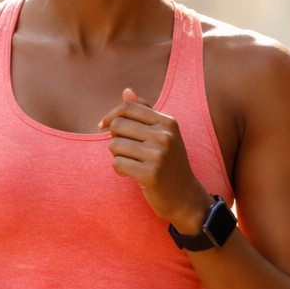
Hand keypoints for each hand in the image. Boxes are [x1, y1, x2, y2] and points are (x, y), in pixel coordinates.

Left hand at [99, 88, 213, 233]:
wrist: (186, 198)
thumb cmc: (170, 165)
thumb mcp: (164, 135)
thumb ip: (145, 112)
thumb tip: (126, 91)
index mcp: (168, 122)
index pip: (128, 107)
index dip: (110, 115)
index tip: (103, 127)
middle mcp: (165, 136)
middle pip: (118, 125)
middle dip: (115, 139)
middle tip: (126, 152)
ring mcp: (159, 155)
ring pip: (115, 145)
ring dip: (117, 156)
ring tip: (132, 164)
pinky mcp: (151, 174)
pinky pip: (117, 164)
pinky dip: (119, 170)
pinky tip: (132, 175)